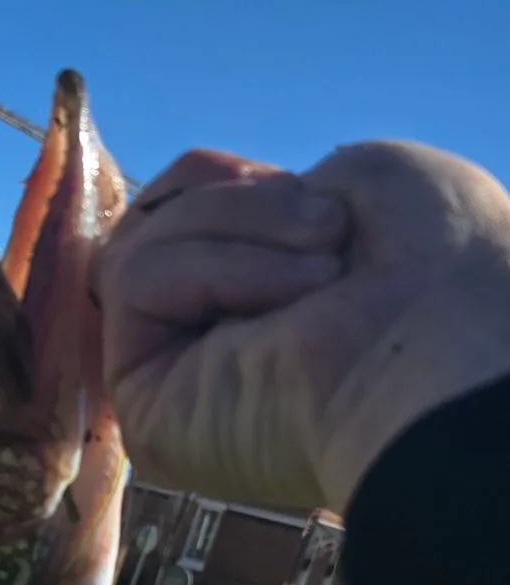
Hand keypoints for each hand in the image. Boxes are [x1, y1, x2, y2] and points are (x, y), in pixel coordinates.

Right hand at [97, 140, 509, 511]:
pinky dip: (211, 268)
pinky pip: (135, 284)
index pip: (183, 216)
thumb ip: (250, 197)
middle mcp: (208, 349)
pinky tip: (285, 300)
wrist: (449, 348)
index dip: (232, 184)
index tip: (319, 205)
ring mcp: (173, 380)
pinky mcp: (142, 404)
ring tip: (318, 272)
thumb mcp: (350, 180)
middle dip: (234, 202)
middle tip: (325, 231)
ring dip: (237, 225)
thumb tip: (180, 211)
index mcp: (255, 305)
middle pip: (152, 225)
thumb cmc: (435, 266)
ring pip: (138, 248)